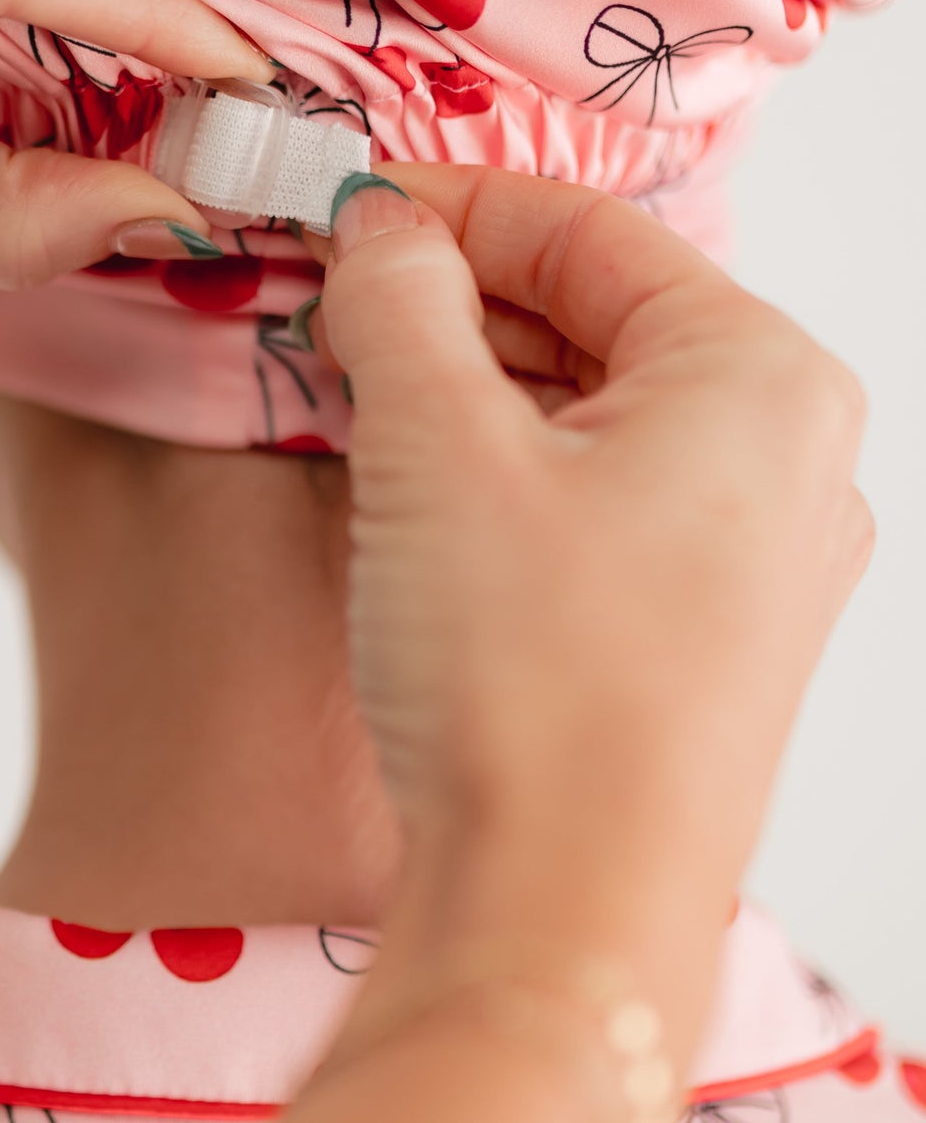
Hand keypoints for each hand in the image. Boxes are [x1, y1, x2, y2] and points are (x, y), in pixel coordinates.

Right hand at [325, 169, 871, 1055]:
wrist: (563, 913)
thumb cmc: (533, 687)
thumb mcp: (436, 450)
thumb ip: (401, 304)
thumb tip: (380, 234)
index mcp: (762, 377)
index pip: (588, 230)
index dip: (445, 208)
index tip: (338, 216)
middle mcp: (793, 460)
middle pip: (601, 321)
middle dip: (455, 311)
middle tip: (329, 317)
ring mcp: (763, 563)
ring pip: (599, 422)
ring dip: (475, 400)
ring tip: (357, 411)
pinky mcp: (712, 644)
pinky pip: (609, 513)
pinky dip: (512, 486)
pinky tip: (420, 510)